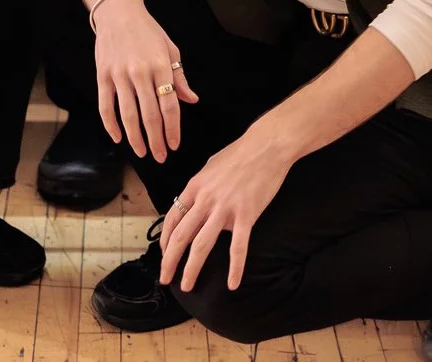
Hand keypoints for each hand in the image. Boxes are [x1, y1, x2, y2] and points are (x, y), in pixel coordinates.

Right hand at [92, 0, 197, 160]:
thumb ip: (179, 77)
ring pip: (128, 114)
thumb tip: (191, 100)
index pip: (169, 105)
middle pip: (150, 115)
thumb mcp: (169, 49)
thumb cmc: (148, 31)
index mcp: (160, 66)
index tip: (174, 145)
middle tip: (160, 156)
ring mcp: (119, 75)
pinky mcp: (103, 75)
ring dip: (136, 138)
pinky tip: (118, 137)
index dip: (172, 128)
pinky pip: (106, 106)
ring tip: (142, 152)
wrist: (118, 12)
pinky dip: (111, 125)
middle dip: (156, 140)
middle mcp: (140, 72)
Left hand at [158, 128, 291, 292]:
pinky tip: (233, 283)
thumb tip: (196, 203)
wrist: (267, 146)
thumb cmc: (240, 153)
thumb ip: (201, 186)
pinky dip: (235, 268)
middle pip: (181, 236)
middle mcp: (205, 199)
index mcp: (195, 186)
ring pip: (201, 245)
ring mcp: (225, 208)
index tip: (164, 254)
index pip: (173, 218)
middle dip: (170, 260)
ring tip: (186, 285)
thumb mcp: (211, 166)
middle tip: (165, 278)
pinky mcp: (246, 215)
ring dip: (191, 268)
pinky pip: (238, 247)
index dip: (165, 240)